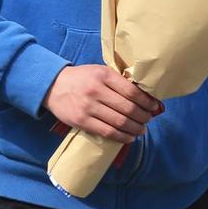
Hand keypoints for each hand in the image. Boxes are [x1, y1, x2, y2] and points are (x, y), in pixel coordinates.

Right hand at [42, 65, 162, 143]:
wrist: (53, 86)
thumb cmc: (82, 78)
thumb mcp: (100, 71)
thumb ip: (118, 81)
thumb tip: (143, 96)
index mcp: (104, 75)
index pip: (131, 91)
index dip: (146, 101)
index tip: (154, 106)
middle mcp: (97, 91)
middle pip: (127, 108)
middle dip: (143, 116)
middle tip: (149, 119)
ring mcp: (88, 107)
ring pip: (119, 122)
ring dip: (135, 128)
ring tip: (142, 130)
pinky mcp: (81, 121)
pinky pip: (107, 132)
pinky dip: (122, 137)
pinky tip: (129, 137)